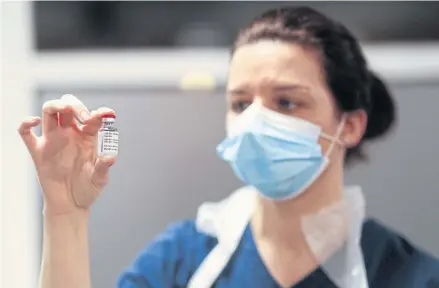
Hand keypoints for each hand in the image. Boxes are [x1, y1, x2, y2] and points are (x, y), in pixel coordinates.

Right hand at [18, 94, 116, 215]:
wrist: (71, 205)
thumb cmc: (88, 189)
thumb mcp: (99, 179)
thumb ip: (103, 167)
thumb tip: (110, 157)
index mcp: (88, 137)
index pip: (92, 117)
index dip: (100, 113)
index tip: (107, 114)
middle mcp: (70, 134)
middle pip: (69, 108)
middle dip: (77, 106)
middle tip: (85, 117)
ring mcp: (53, 141)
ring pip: (50, 112)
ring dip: (56, 105)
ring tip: (65, 108)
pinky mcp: (38, 152)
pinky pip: (26, 133)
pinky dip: (26, 123)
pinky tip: (34, 121)